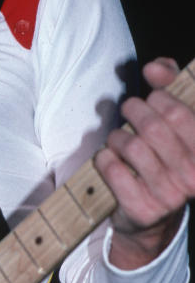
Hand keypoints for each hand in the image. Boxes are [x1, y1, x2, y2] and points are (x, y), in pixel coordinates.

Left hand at [95, 57, 194, 268]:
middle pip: (152, 126)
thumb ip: (170, 86)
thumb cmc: (164, 156)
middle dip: (134, 111)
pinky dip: (103, 158)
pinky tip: (109, 159)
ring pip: (129, 145)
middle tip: (130, 111)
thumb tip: (155, 67)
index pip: (179, 111)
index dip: (160, 97)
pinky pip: (112, 168)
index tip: (154, 98)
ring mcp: (171, 195)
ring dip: (116, 136)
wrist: (153, 214)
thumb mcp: (176, 121)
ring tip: (119, 140)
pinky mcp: (144, 209)